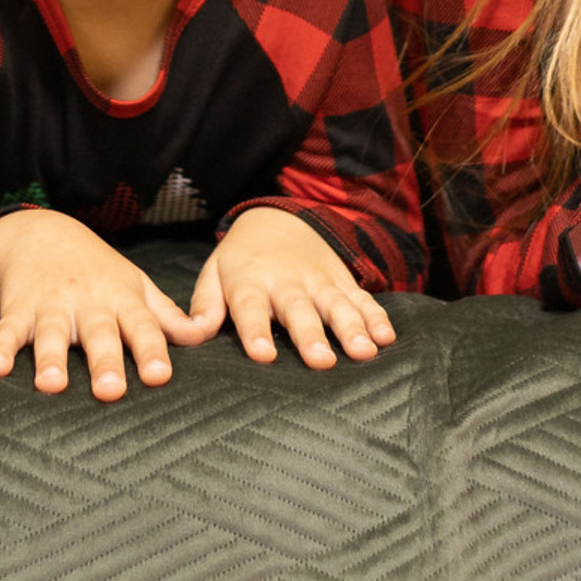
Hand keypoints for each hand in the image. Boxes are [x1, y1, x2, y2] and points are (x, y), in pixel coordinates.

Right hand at [0, 209, 217, 400]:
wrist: (43, 234)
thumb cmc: (98, 271)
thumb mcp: (136, 286)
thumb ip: (167, 316)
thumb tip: (205, 336)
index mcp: (122, 300)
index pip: (142, 328)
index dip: (151, 351)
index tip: (159, 376)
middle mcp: (89, 304)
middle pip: (99, 334)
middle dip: (104, 361)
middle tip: (110, 390)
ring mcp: (52, 305)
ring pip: (52, 334)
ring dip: (50, 359)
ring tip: (51, 385)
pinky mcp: (18, 308)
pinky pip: (8, 330)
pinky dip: (0, 348)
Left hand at [190, 208, 396, 370]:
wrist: (278, 219)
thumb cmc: (241, 261)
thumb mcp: (215, 274)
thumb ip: (204, 306)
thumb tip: (192, 336)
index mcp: (249, 282)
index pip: (251, 308)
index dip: (256, 331)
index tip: (263, 355)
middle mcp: (286, 281)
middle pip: (299, 309)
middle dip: (311, 335)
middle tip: (321, 361)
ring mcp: (318, 280)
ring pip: (336, 304)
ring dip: (351, 328)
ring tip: (364, 351)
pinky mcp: (342, 281)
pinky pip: (362, 298)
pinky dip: (376, 316)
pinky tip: (387, 337)